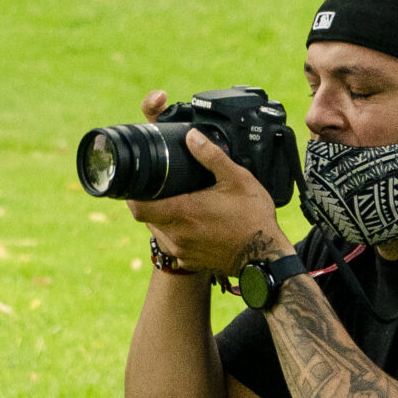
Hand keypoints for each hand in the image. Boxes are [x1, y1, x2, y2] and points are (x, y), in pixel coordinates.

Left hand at [127, 92, 291, 278]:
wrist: (265, 258)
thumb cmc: (253, 220)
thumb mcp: (237, 179)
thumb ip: (211, 156)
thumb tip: (192, 136)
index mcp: (183, 213)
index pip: (138, 206)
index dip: (132, 193)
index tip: (138, 181)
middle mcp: (176, 236)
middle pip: (145, 217)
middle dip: (149, 200)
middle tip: (162, 186)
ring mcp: (181, 251)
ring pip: (157, 230)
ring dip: (162, 216)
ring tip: (179, 201)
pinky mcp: (189, 261)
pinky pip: (171, 243)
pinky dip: (174, 231)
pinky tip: (192, 221)